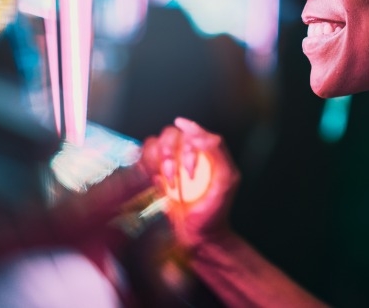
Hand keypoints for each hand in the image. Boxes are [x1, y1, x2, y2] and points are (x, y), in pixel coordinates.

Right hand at [141, 117, 239, 248]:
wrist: (197, 237)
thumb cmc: (214, 211)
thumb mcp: (225, 182)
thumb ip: (219, 154)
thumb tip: (205, 134)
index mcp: (205, 150)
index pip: (191, 130)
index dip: (187, 139)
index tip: (185, 154)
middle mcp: (186, 153)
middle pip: (169, 134)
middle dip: (170, 153)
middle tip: (176, 175)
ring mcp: (169, 163)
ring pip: (153, 144)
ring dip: (159, 163)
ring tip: (170, 183)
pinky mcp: (154, 175)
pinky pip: (143, 159)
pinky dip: (147, 168)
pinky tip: (159, 184)